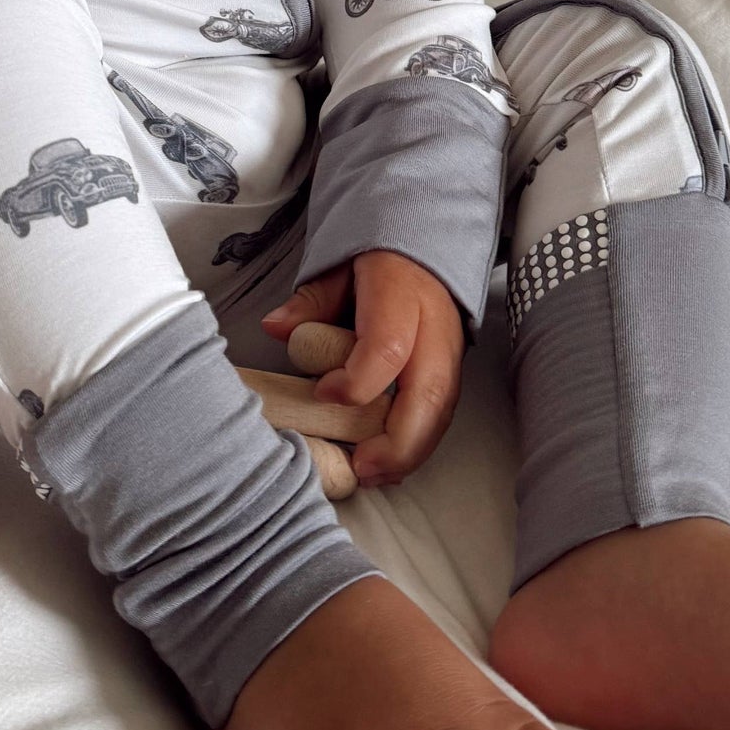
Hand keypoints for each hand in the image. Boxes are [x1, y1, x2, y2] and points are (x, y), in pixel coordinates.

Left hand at [260, 251, 466, 488]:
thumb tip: (275, 327)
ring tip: (371, 474)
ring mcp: (451, 352)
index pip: (387, 348)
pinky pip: (442, 416)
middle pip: (428, 393)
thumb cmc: (376, 265)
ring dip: (409, 453)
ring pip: (441, 412)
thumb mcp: (339, 270)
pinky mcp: (453, 372)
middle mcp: (435, 328)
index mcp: (402, 295)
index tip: (322, 392)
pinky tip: (388, 465)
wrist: (423, 255)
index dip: (355, 381)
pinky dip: (418, 446)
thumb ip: (311, 301)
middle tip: (360, 467)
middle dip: (397, 441)